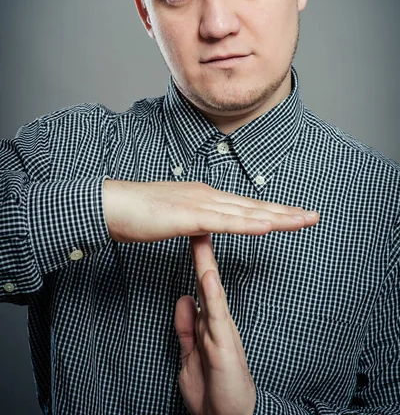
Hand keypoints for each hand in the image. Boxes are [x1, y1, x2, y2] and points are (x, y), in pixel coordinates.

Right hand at [103, 179, 318, 242]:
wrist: (112, 205)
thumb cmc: (137, 213)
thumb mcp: (172, 217)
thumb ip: (192, 221)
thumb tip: (204, 229)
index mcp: (204, 196)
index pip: (244, 206)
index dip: (271, 210)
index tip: (293, 214)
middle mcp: (208, 195)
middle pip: (253, 206)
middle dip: (286, 211)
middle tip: (313, 216)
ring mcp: (200, 203)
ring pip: (247, 212)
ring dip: (279, 216)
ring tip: (304, 220)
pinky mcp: (190, 215)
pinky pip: (226, 222)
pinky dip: (251, 224)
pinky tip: (270, 225)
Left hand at [175, 234, 255, 414]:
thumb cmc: (212, 389)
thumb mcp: (191, 353)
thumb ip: (186, 326)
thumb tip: (184, 298)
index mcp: (209, 319)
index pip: (200, 279)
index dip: (195, 255)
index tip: (188, 230)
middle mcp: (217, 318)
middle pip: (207, 276)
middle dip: (202, 247)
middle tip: (196, 218)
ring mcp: (221, 328)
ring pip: (212, 289)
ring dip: (206, 262)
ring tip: (201, 235)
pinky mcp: (223, 343)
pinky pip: (216, 314)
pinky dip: (211, 294)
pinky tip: (206, 275)